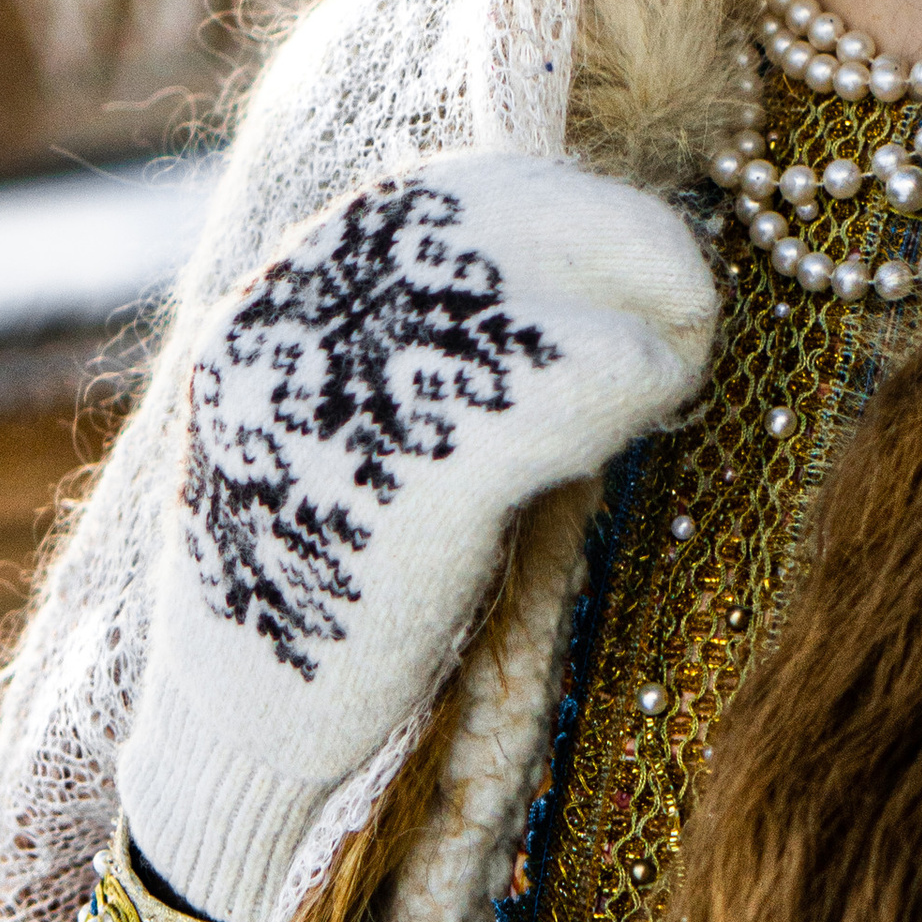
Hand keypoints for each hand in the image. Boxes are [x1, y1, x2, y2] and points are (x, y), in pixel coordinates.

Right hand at [118, 153, 716, 921]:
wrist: (233, 729)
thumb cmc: (324, 587)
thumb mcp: (352, 428)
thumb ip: (432, 342)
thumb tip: (590, 279)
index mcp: (288, 292)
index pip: (459, 192)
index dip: (575, 218)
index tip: (642, 276)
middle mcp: (308, 311)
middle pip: (510, 212)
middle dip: (630, 247)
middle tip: (688, 323)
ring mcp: (354, 386)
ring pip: (553, 282)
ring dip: (646, 326)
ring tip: (664, 387)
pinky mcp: (415, 477)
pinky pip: (564, 376)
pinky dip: (633, 376)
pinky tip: (649, 408)